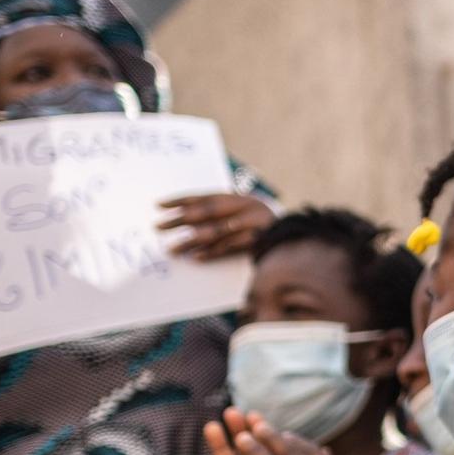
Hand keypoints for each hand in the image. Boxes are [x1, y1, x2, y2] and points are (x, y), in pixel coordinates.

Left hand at [158, 194, 274, 261]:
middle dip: (181, 219)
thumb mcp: (244, 219)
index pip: (206, 196)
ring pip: (216, 230)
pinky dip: (212, 252)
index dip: (181, 200)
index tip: (159, 205)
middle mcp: (247, 206)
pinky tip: (196, 257)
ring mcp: (254, 223)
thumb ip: (222, 218)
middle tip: (159, 227)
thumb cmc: (263, 233)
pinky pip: (230, 247)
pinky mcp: (259, 240)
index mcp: (240, 198)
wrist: (294, 243)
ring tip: (172, 248)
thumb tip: (185, 221)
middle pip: (207, 211)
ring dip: (191, 240)